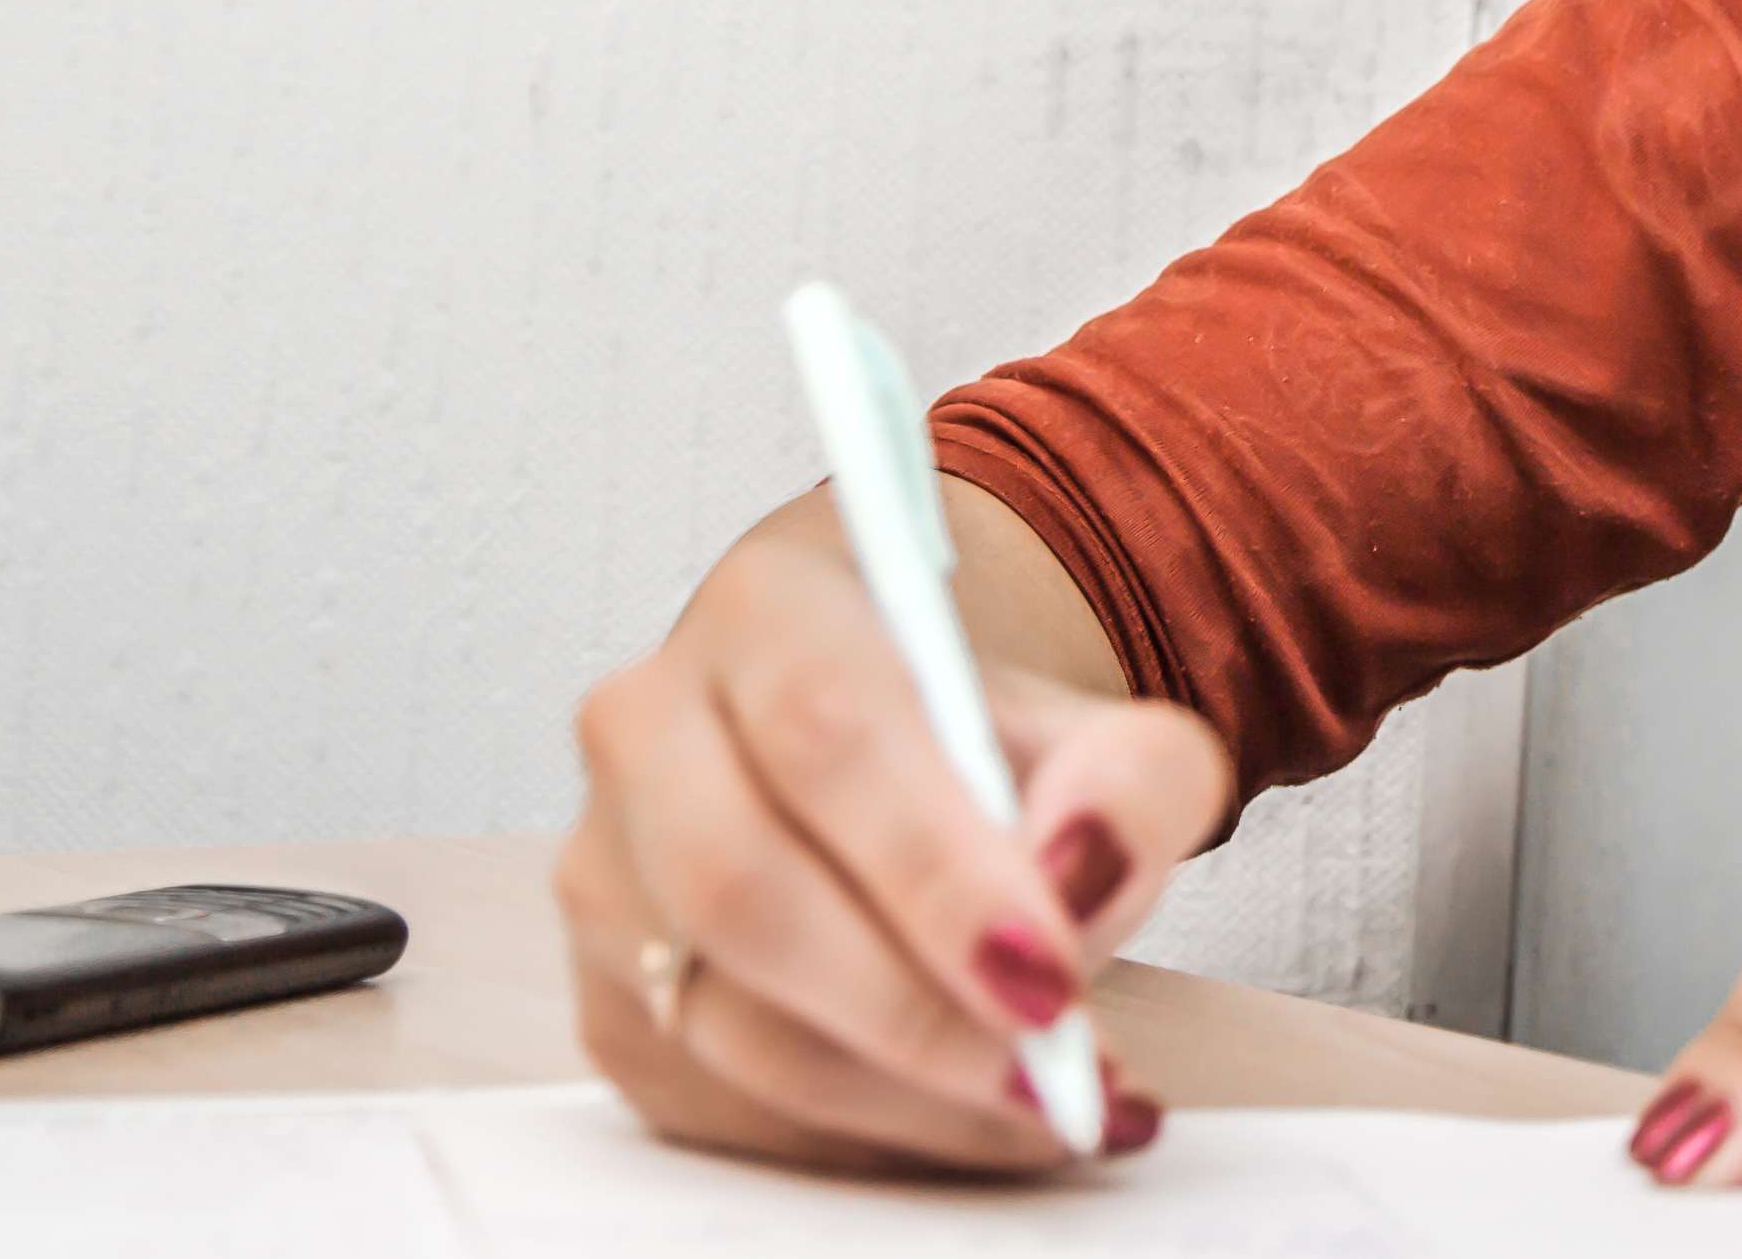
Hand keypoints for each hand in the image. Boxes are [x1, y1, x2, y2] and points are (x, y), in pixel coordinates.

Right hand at [553, 492, 1235, 1173]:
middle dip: (913, 1006)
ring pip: (726, 1018)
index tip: (1044, 974)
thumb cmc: (980, 743)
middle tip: (1050, 1070)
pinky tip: (965, 1114)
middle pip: (744, 887)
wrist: (888, 756)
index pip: (827, 732)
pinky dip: (859, 1128)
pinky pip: (718, 1097)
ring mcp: (606, 871)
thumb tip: (1080, 872)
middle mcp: (648, 728)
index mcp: (767, 612)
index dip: (934, 870)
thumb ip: (1135, 779)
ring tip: (1044, 1103)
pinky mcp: (608, 999)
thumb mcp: (1100, 731)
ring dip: (901, 1090)